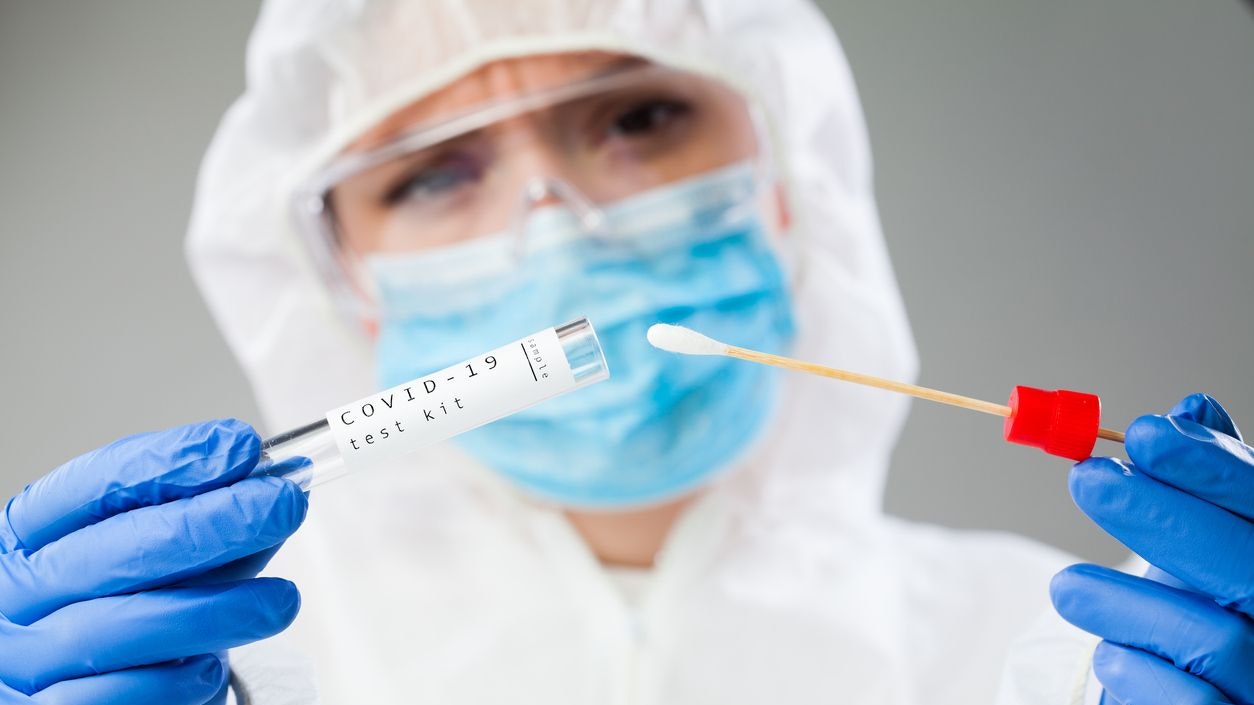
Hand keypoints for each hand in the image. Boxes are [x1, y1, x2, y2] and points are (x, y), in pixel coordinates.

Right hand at [0, 419, 307, 703]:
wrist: (85, 691)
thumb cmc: (123, 606)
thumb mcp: (153, 554)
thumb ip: (207, 521)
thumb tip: (272, 486)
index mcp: (31, 532)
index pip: (96, 484)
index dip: (172, 462)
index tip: (242, 448)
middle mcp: (18, 589)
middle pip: (117, 550)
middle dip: (213, 524)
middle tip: (284, 506)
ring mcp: (25, 655)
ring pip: (123, 627)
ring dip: (216, 610)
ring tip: (282, 600)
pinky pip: (122, 694)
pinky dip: (176, 677)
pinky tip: (213, 664)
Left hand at [1051, 394, 1253, 703]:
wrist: (1194, 704)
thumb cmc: (1196, 617)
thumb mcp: (1203, 547)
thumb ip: (1203, 488)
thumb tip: (1191, 409)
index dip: (1215, 466)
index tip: (1144, 434)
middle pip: (1249, 563)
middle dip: (1163, 516)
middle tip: (1086, 480)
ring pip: (1215, 637)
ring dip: (1125, 603)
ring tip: (1065, 589)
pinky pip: (1191, 704)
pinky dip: (1138, 673)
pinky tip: (1111, 656)